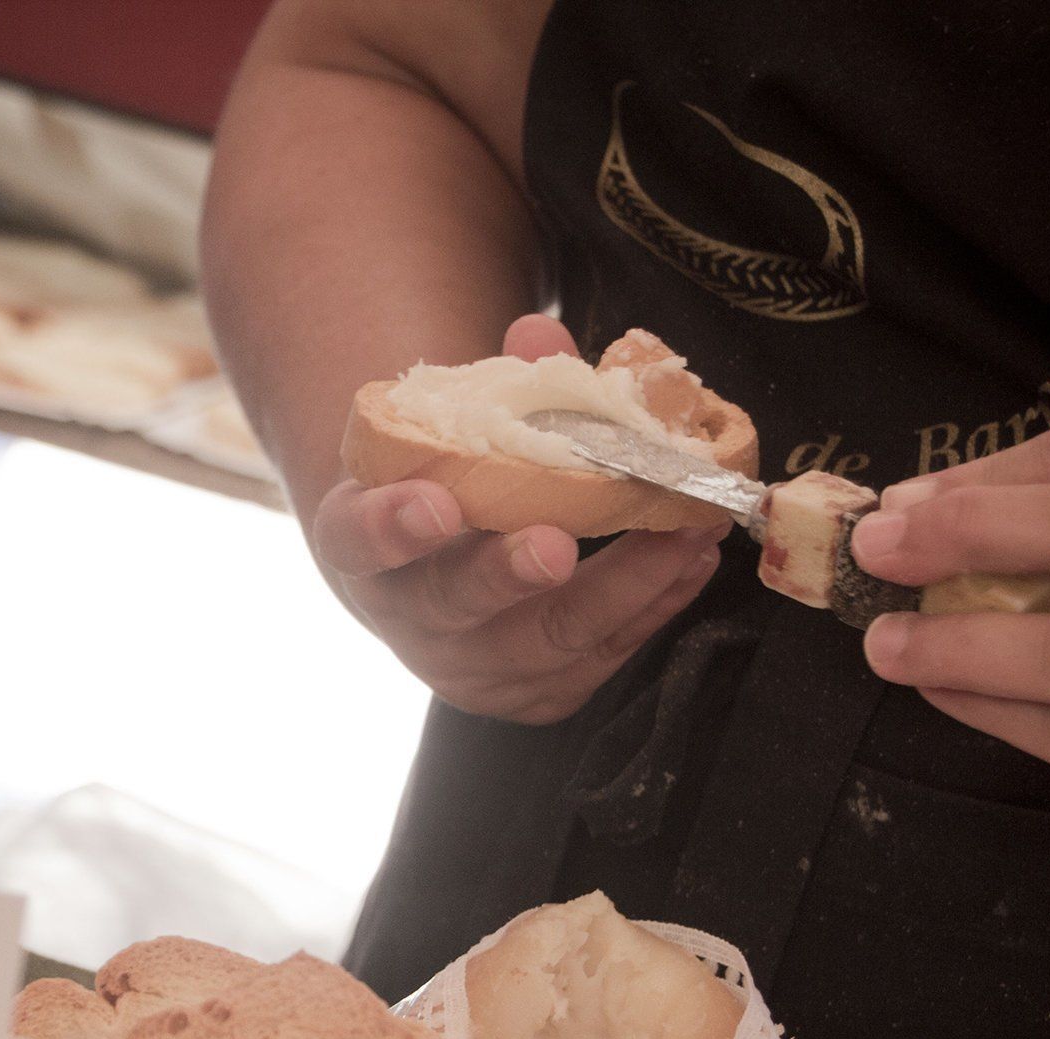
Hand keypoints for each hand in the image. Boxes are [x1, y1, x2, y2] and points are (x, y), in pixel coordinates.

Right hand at [308, 314, 723, 723]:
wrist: (441, 582)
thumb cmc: (446, 488)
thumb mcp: (445, 438)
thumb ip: (493, 390)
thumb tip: (541, 332)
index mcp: (363, 546)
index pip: (356, 541)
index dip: (390, 526)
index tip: (434, 502)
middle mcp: (409, 619)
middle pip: (453, 604)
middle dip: (507, 574)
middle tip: (556, 545)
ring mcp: (473, 668)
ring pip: (548, 639)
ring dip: (625, 583)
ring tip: (683, 530)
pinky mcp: (537, 694)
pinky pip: (601, 655)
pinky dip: (654, 604)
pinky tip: (693, 558)